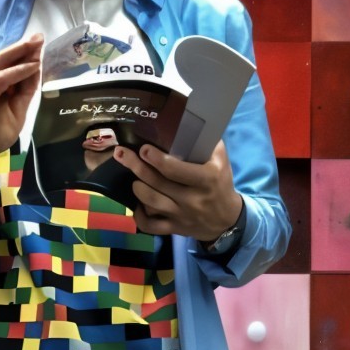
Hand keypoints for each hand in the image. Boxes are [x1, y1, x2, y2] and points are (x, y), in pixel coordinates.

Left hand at [115, 138, 241, 242]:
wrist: (227, 219)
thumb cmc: (220, 183)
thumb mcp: (220, 161)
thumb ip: (207, 142)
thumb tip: (188, 121)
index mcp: (206, 180)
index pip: (176, 170)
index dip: (157, 159)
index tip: (144, 148)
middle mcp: (192, 199)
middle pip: (158, 183)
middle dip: (136, 166)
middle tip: (122, 153)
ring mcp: (182, 216)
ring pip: (151, 203)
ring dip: (137, 187)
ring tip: (132, 177)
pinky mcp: (175, 229)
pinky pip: (151, 226)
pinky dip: (139, 216)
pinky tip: (136, 204)